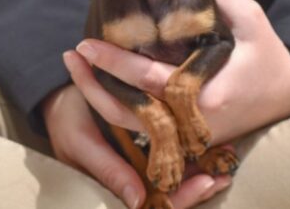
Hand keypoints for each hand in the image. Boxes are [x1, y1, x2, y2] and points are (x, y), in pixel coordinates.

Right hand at [42, 83, 229, 208]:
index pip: (154, 204)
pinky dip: (193, 152)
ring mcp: (140, 160)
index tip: (206, 183)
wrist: (62, 91)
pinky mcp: (146, 142)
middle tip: (222, 177)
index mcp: (116, 184)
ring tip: (226, 164)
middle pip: (171, 193)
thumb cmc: (68, 118)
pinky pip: (171, 154)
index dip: (182, 198)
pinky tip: (215, 144)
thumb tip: (136, 201)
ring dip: (201, 171)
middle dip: (197, 188)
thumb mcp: (81, 142)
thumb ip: (107, 170)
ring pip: (175, 176)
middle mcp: (132, 176)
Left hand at [67, 0, 289, 144]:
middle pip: (133, 110)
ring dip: (102, 97)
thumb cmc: (270, 57)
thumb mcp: (251, 19)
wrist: (288, 95)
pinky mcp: (185, 132)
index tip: (88, 44)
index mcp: (210, 94)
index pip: (152, 81)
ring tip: (78, 69)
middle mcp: (194, 121)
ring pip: (134, 124)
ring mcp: (188, 132)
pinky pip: (145, 124)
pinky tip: (101, 83)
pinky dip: (120, 105)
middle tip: (73, 55)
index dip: (117, 63)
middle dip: (97, 84)